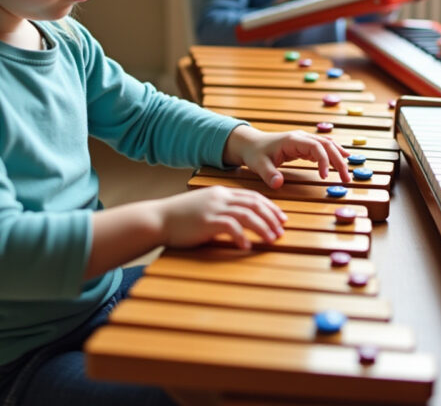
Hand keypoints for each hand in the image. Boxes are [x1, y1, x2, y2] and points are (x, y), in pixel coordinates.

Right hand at [158, 185, 286, 249]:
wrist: (158, 218)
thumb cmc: (180, 217)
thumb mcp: (204, 207)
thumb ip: (221, 209)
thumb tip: (240, 222)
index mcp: (221, 192)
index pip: (252, 196)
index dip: (269, 206)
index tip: (281, 218)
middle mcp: (220, 197)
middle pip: (254, 204)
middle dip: (271, 216)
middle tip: (282, 229)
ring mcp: (214, 208)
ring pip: (247, 215)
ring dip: (263, 228)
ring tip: (272, 239)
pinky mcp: (207, 221)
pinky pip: (231, 228)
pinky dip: (242, 237)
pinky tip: (247, 246)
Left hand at [223, 125, 349, 186]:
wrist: (251, 144)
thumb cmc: (255, 153)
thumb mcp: (258, 165)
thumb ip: (269, 174)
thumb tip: (278, 184)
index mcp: (292, 140)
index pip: (315, 147)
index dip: (323, 161)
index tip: (324, 177)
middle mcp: (302, 138)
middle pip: (326, 145)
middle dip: (338, 161)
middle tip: (346, 179)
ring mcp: (304, 141)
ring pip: (328, 146)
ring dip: (338, 158)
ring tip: (347, 174)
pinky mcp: (305, 146)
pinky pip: (323, 149)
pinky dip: (334, 154)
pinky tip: (343, 160)